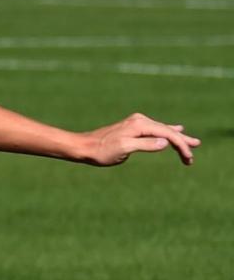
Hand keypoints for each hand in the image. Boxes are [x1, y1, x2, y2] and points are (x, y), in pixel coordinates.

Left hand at [84, 113, 198, 166]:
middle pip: (167, 130)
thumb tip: (165, 143)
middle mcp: (141, 120)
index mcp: (140, 125)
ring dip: (176, 137)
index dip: (180, 145)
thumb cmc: (102, 151)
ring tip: (190, 142)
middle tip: (196, 148)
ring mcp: (137, 123)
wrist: (84, 147)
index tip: (188, 158)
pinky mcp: (132, 128)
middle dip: (182, 141)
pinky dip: (166, 132)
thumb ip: (145, 145)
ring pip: (162, 130)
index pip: (167, 134)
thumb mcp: (124, 149)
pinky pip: (155, 130)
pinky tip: (174, 130)